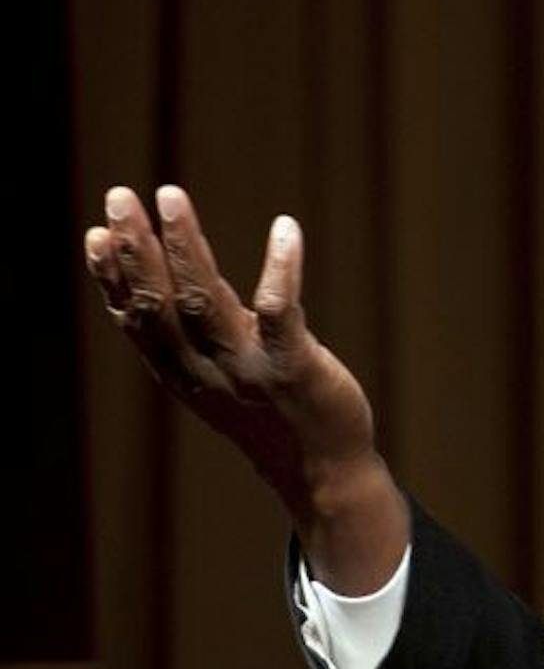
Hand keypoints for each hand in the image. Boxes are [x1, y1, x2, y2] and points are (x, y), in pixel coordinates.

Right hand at [84, 185, 405, 590]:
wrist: (323, 472)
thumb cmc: (268, 413)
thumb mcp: (214, 375)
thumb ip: (187, 333)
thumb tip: (156, 277)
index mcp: (181, 372)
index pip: (136, 320)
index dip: (112, 278)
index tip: (95, 233)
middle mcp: (205, 371)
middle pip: (161, 303)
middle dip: (136, 249)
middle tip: (120, 196)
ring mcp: (249, 370)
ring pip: (205, 300)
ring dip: (183, 245)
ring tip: (170, 197)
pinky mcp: (295, 369)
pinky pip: (283, 312)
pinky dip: (280, 268)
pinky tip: (284, 228)